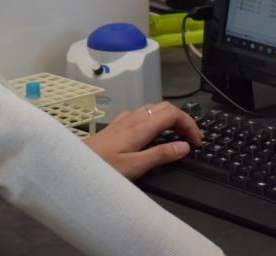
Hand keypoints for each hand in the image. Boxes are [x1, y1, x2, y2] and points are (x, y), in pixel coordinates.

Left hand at [84, 101, 202, 180]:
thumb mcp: (136, 166)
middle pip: (165, 108)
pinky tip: (153, 133)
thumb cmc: (105, 166)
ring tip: (177, 136)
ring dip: (169, 118)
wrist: (77, 162)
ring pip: (153, 109)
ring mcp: (125, 119)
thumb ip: (160, 155)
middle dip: (182, 120)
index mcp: (141, 126)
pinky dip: (155, 119)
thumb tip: (184, 146)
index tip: (198, 141)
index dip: (189, 123)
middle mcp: (134, 117)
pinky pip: (142, 114)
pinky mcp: (118, 124)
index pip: (172, 113)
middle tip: (192, 139)